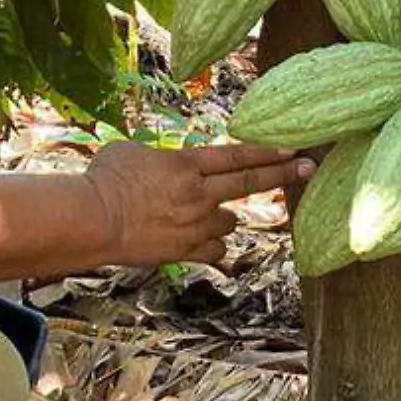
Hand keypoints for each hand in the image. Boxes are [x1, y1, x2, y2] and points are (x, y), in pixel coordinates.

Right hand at [84, 141, 315, 267]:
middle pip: (250, 182)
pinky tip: (201, 244)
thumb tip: (160, 164)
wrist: (92, 221)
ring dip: (223, 218)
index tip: (295, 148)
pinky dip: (212, 248)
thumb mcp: (130, 152)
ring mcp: (195, 224)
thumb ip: (158, 158)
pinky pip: (214, 252)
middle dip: (283, 174)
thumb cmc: (103, 180)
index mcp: (186, 164)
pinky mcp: (186, 252)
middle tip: (308, 169)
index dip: (268, 151)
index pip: (237, 155)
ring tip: (201, 216)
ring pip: (229, 222)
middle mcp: (198, 193)